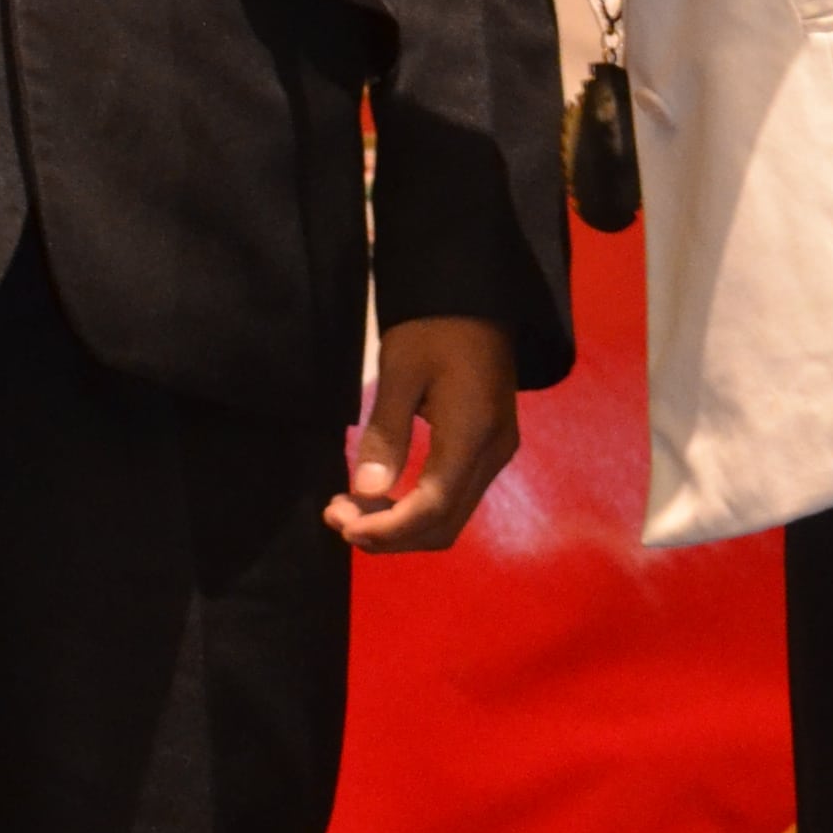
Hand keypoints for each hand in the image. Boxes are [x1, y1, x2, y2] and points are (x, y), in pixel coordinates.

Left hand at [329, 314, 519, 553]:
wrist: (475, 297)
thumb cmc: (433, 326)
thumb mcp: (401, 372)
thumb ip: (385, 433)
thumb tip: (364, 492)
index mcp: (473, 434)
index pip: (433, 508)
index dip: (387, 528)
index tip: (342, 525)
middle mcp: (493, 455)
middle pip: (444, 526)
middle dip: (389, 535)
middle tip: (337, 517)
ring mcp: (495, 454)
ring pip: (450, 519)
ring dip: (400, 527)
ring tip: (350, 510)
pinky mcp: (488, 450)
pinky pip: (454, 499)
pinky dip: (415, 510)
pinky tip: (380, 497)